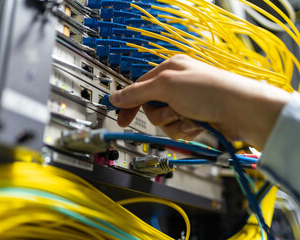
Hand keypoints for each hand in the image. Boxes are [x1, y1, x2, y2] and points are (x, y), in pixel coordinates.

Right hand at [110, 54, 290, 148]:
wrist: (241, 111)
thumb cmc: (210, 91)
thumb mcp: (166, 86)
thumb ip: (136, 93)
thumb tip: (115, 97)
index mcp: (169, 70)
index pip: (139, 88)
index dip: (129, 103)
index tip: (121, 118)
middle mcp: (177, 86)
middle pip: (151, 108)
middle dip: (161, 115)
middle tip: (172, 112)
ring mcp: (186, 103)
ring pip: (164, 122)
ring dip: (175, 124)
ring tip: (190, 118)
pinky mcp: (194, 118)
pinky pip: (177, 130)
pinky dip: (186, 130)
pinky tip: (198, 124)